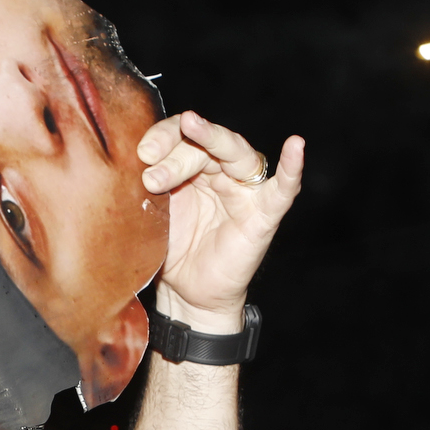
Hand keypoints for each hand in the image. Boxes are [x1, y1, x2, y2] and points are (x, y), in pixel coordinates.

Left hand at [138, 111, 303, 326]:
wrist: (186, 294)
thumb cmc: (171, 249)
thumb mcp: (152, 210)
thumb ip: (147, 183)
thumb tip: (133, 159)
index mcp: (193, 166)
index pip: (182, 135)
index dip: (162, 136)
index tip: (141, 154)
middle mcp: (222, 172)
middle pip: (205, 144)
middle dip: (176, 153)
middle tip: (151, 173)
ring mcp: (245, 192)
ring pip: (236, 154)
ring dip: (209, 143)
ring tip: (186, 135)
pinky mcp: (263, 216)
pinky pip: (282, 191)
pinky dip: (291, 169)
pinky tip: (295, 147)